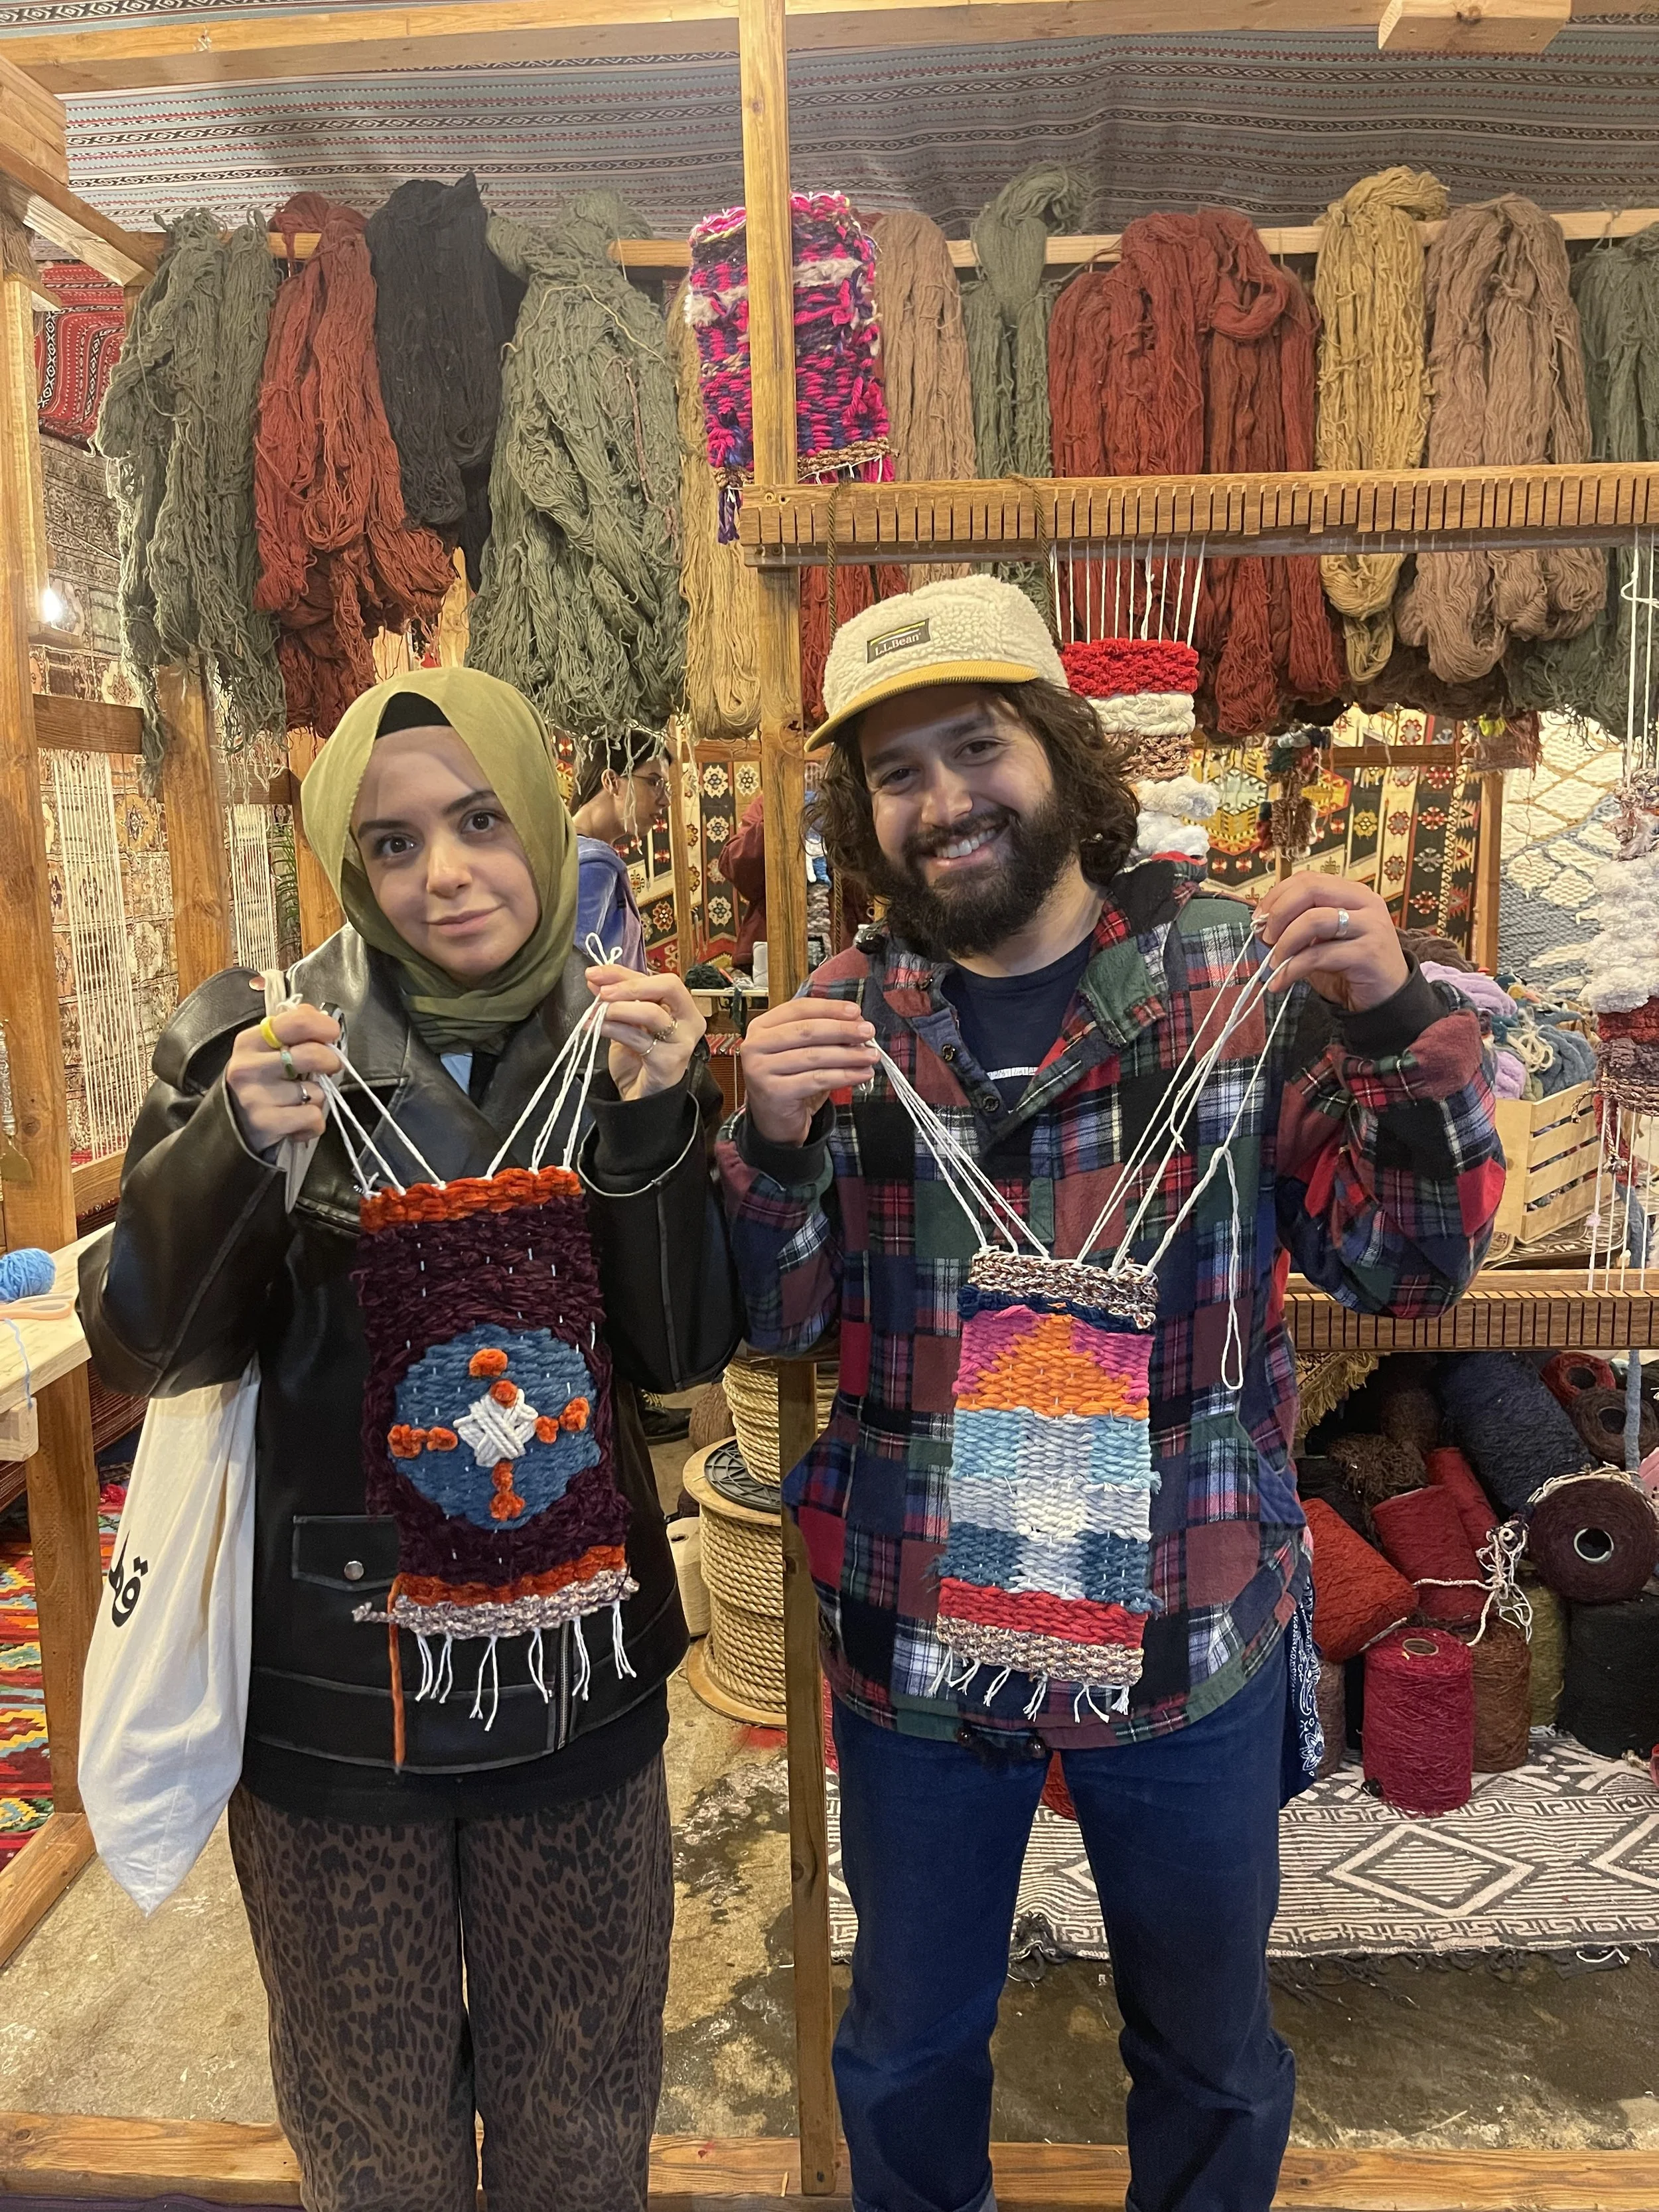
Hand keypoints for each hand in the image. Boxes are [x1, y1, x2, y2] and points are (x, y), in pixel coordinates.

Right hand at [225, 995, 339, 1150]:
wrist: (234, 1123)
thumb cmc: (261, 1081)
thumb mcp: (267, 1049)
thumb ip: (292, 1029)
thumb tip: (320, 1017)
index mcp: (251, 1041)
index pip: (298, 1022)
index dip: (324, 1027)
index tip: (332, 1034)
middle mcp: (249, 1067)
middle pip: (312, 1055)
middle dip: (330, 1062)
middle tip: (328, 1068)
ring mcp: (255, 1096)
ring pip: (316, 1091)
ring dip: (318, 1097)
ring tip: (300, 1099)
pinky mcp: (266, 1123)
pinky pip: (312, 1118)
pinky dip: (313, 1122)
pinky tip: (297, 1119)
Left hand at [587, 965, 705, 1101]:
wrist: (643, 1095)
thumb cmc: (638, 1057)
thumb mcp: (627, 1021)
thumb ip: (617, 998)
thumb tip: (595, 978)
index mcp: (682, 1005)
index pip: (656, 978)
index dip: (624, 973)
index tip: (595, 973)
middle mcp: (689, 1020)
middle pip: (667, 986)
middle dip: (630, 986)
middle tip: (602, 992)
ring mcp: (682, 1041)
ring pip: (651, 1012)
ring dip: (618, 1009)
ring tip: (595, 1013)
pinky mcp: (669, 1060)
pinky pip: (638, 1038)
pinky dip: (612, 1029)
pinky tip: (594, 1027)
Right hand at [739, 998, 878, 1145]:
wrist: (773, 1119)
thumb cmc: (788, 1079)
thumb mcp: (799, 1050)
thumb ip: (821, 1034)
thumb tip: (856, 1023)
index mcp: (762, 1027)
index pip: (798, 1009)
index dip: (830, 1008)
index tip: (856, 1012)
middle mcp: (756, 1045)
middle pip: (807, 1031)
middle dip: (842, 1030)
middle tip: (867, 1032)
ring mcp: (761, 1070)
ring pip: (814, 1056)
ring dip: (848, 1055)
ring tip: (870, 1055)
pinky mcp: (775, 1092)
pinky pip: (817, 1080)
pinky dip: (844, 1076)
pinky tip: (861, 1074)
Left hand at [1253, 876, 1408, 1011]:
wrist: (1386, 998)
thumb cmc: (1349, 967)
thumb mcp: (1320, 941)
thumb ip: (1297, 927)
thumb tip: (1261, 924)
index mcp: (1351, 892)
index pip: (1307, 879)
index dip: (1277, 896)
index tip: (1260, 919)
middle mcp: (1364, 902)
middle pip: (1310, 890)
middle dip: (1279, 913)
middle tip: (1266, 938)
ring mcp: (1370, 926)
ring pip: (1313, 920)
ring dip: (1285, 943)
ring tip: (1274, 963)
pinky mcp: (1368, 953)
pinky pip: (1319, 955)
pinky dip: (1292, 970)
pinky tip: (1281, 982)